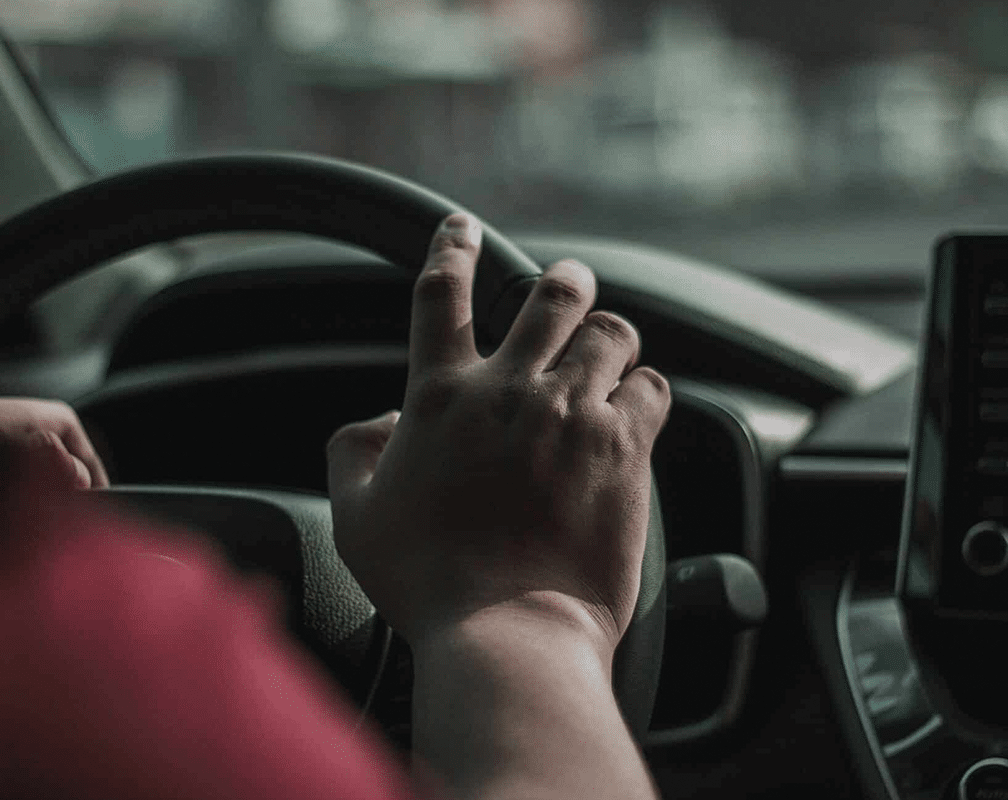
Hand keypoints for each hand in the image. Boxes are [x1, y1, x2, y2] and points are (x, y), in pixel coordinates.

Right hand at [327, 214, 669, 656]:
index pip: (441, 293)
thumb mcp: (356, 517)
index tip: (460, 228)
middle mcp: (510, 390)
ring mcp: (572, 415)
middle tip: (569, 286)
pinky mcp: (624, 448)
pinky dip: (646, 389)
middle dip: (564, 282)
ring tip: (609, 353)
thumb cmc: (426, 583)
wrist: (507, 632)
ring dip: (609, 337)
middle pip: (550, 295)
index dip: (451, 248)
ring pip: (612, 334)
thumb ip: (353, 452)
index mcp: (441, 398)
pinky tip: (637, 406)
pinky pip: (653, 387)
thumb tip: (380, 422)